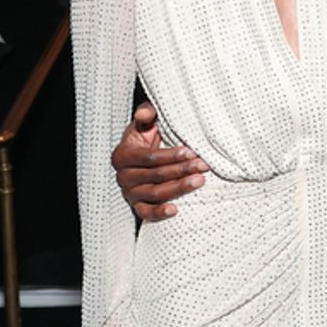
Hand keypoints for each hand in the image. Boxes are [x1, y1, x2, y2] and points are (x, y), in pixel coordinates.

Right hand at [111, 102, 207, 220]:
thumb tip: (144, 115)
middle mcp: (124, 176)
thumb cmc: (149, 135)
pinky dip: (159, 213)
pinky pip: (146, 213)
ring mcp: (130, 193)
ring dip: (179, 188)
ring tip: (199, 181)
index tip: (191, 152)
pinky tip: (175, 210)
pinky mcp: (138, 206)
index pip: (149, 158)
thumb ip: (147, 113)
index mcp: (122, 155)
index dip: (171, 155)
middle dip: (182, 170)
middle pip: (155, 175)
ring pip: (155, 193)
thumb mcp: (148, 121)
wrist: (148, 153)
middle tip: (203, 165)